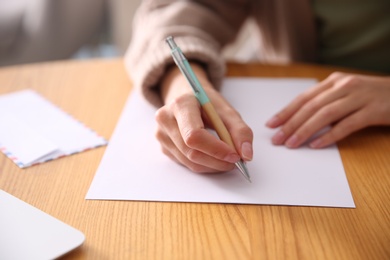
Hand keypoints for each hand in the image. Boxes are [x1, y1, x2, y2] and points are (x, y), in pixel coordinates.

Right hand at [155, 64, 252, 172]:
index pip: (195, 135)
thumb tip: (246, 155)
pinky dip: (204, 165)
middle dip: (217, 161)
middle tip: (235, 161)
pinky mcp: (163, 147)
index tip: (235, 156)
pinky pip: (185, 164)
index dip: (216, 149)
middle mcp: (165, 119)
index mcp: (181, 104)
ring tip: (227, 159)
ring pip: (189, 161)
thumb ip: (240, 131)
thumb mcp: (227, 110)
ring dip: (212, 166)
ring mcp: (161, 134)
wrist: (188, 99)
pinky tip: (213, 157)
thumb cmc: (207, 104)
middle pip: (191, 151)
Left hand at [266, 72, 389, 147]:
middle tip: (276, 139)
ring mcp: (359, 97)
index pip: (303, 98)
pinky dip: (329, 136)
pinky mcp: (373, 111)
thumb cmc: (370, 96)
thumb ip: (324, 102)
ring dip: (304, 131)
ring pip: (325, 115)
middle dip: (290, 124)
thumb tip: (298, 120)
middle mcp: (344, 86)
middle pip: (310, 107)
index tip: (271, 124)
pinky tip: (316, 145)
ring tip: (291, 144)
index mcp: (334, 82)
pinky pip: (347, 125)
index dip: (285, 111)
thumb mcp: (345, 93)